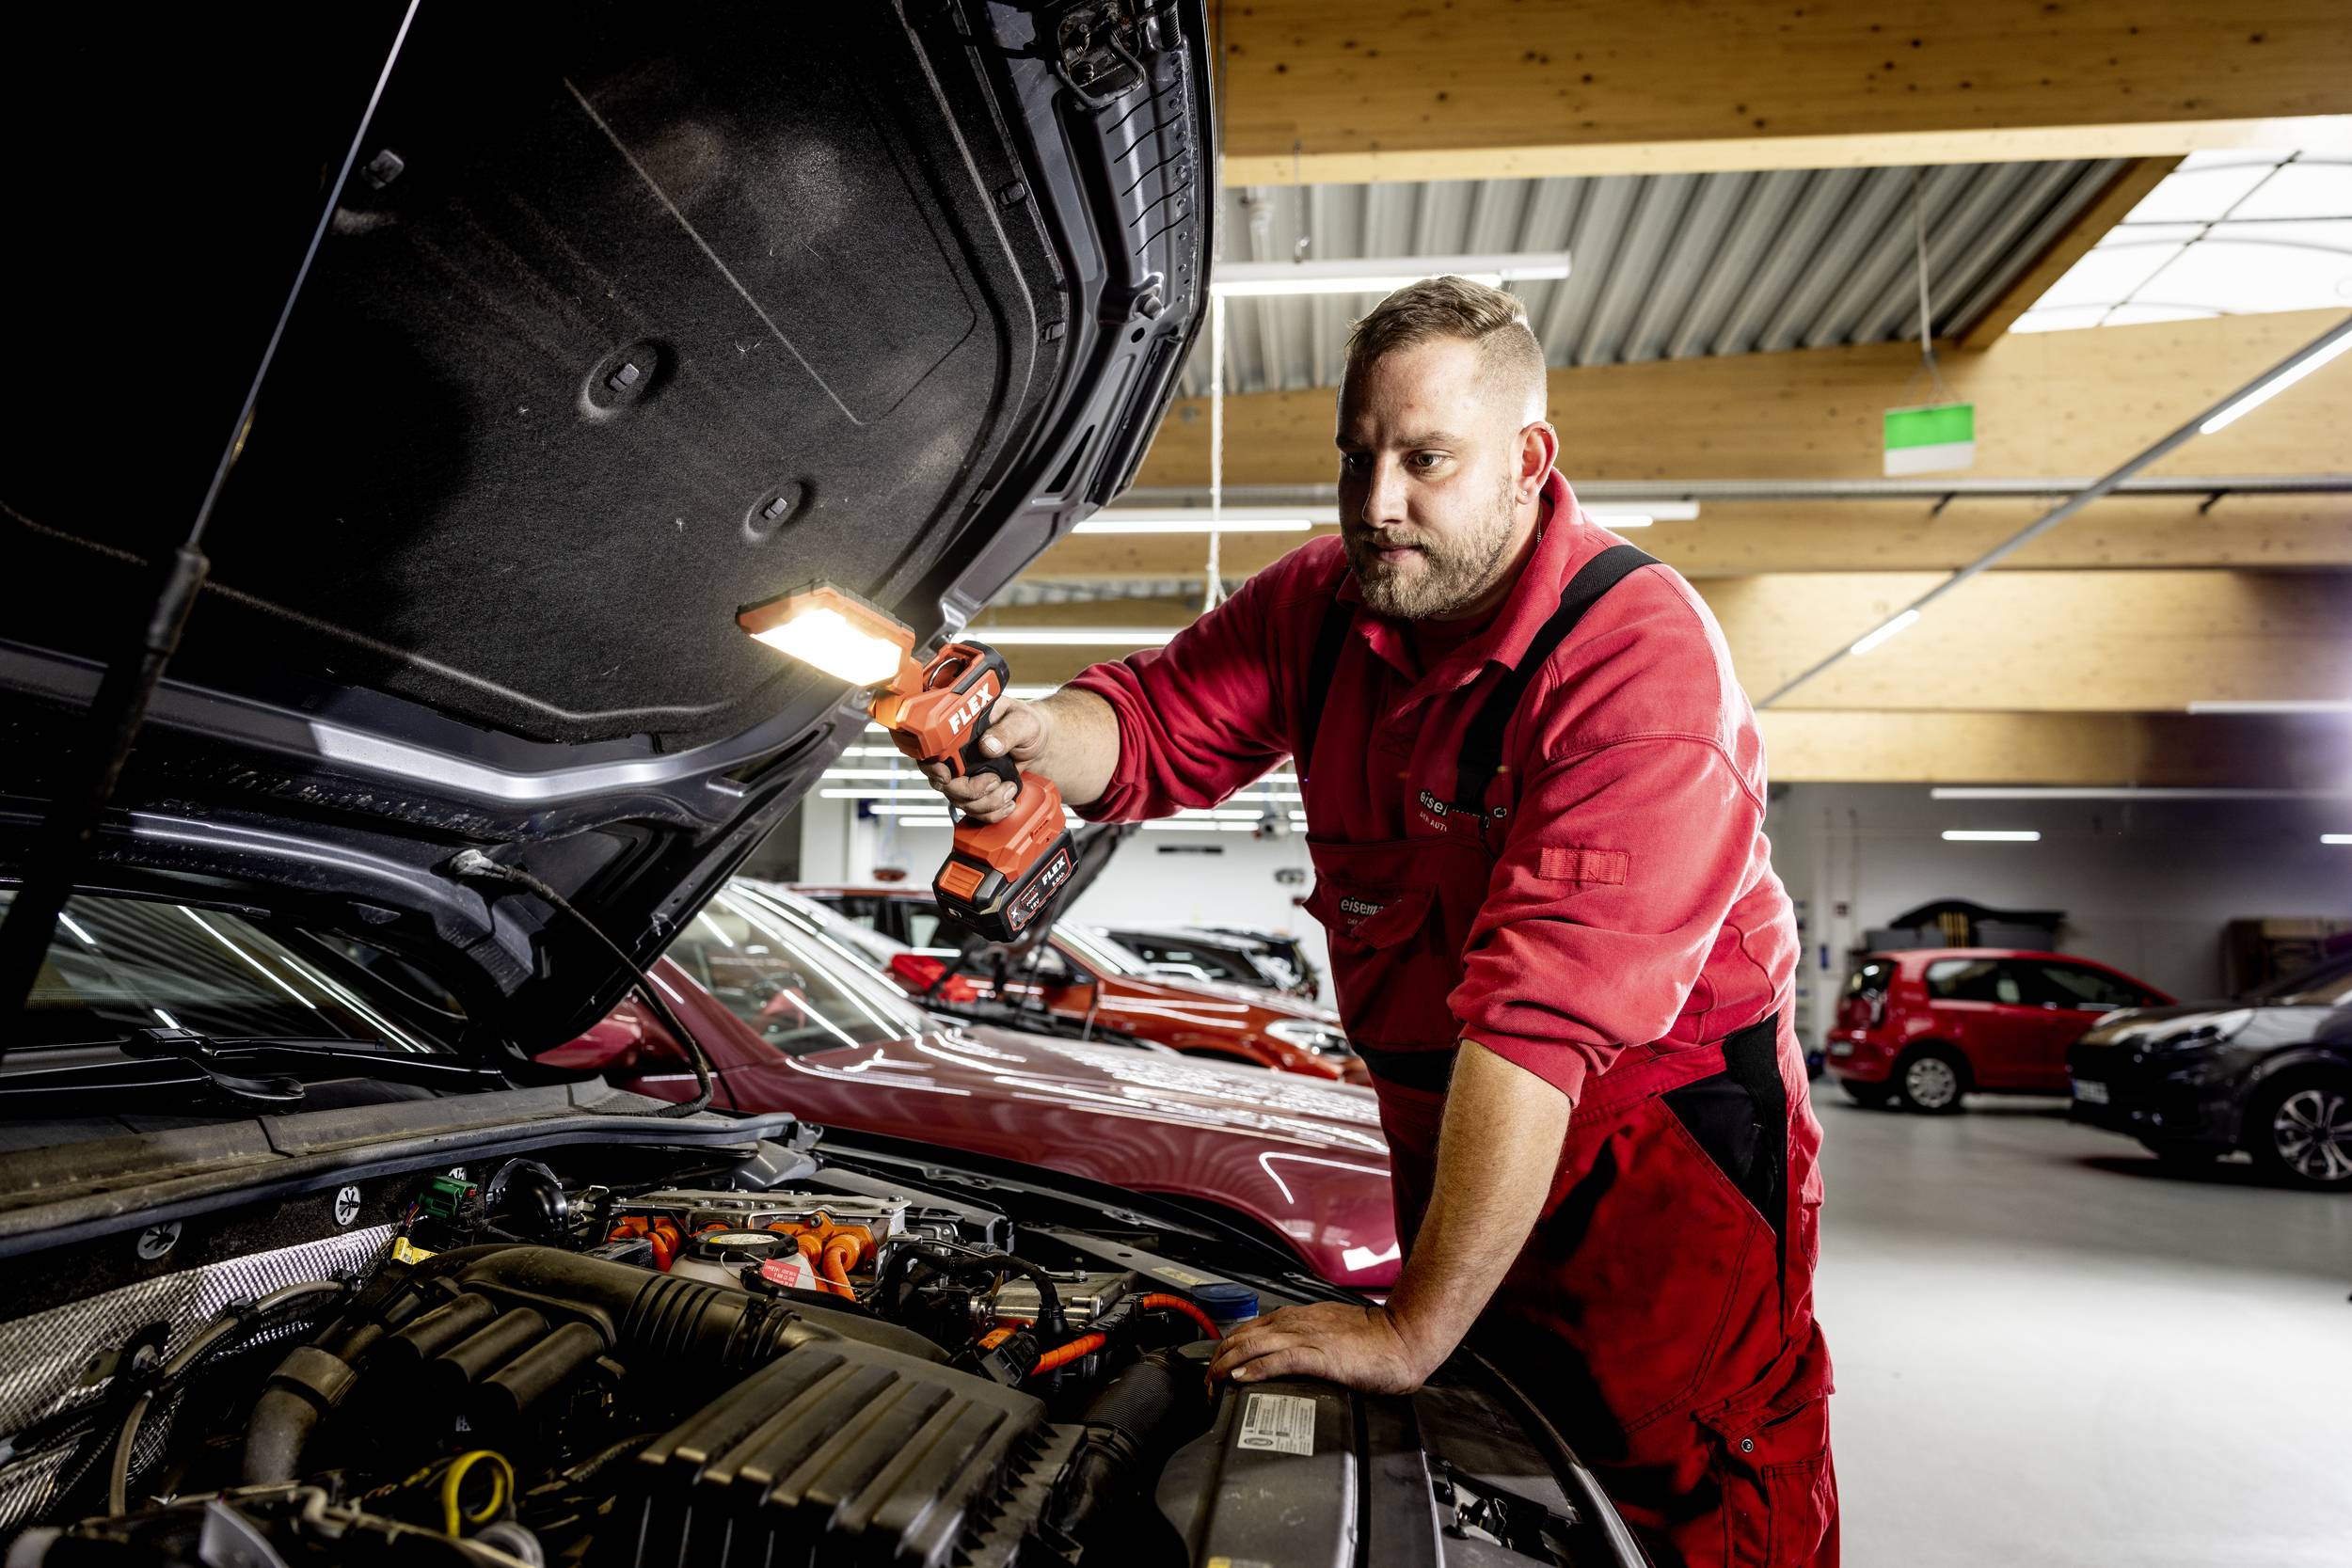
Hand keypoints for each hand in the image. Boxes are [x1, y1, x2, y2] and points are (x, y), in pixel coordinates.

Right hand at [919, 696, 1049, 823]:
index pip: (932, 750)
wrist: (1038, 744)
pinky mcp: (975, 791)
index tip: (946, 776)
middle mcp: (957, 754)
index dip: (933, 767)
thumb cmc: (1026, 724)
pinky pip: (973, 811)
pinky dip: (991, 813)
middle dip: (969, 790)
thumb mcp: (1021, 721)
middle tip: (994, 781)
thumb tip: (988, 745)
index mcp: (961, 731)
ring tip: (1009, 788)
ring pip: (959, 801)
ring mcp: (964, 775)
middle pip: (943, 783)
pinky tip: (1006, 803)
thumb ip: (1006, 731)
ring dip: (986, 802)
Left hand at [1205, 1301, 1438, 1394]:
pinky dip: (1254, 1369)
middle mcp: (1295, 1323)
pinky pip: (1277, 1360)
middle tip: (1206, 1383)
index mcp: (1297, 1318)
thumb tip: (1285, 1358)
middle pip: (1241, 1336)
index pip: (1248, 1329)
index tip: (1215, 1369)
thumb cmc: (1372, 1341)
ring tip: (1212, 1383)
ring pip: (1252, 1346)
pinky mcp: (1318, 1356)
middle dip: (1218, 1359)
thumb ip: (1306, 1342)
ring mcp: (1305, 1338)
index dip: (1226, 1348)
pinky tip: (1240, 1378)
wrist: (1402, 1339)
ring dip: (1226, 1365)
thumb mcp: (1329, 1333)